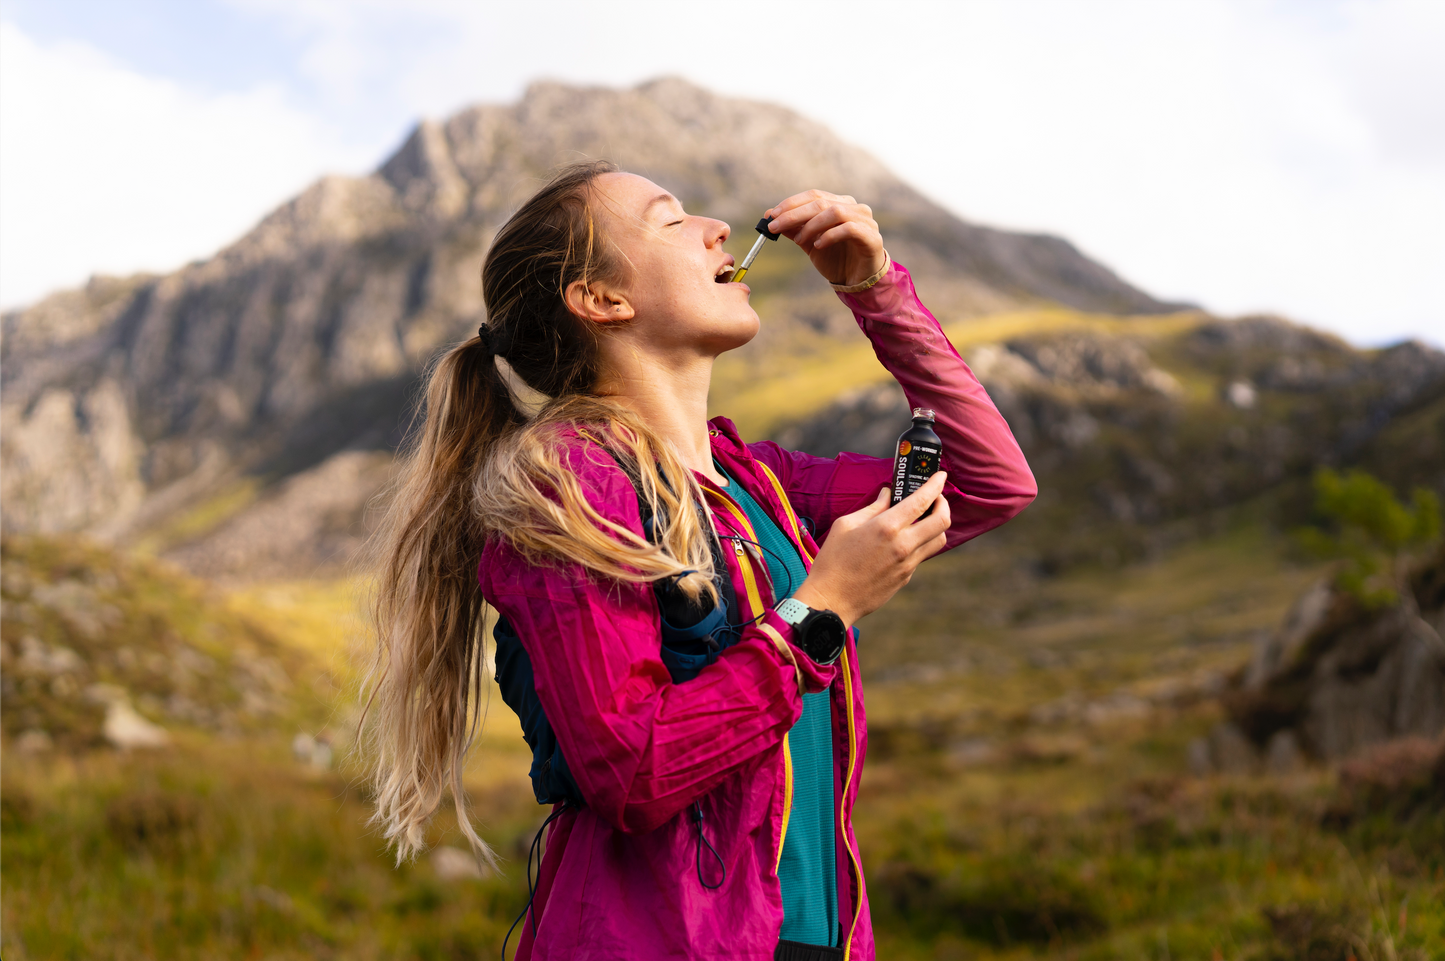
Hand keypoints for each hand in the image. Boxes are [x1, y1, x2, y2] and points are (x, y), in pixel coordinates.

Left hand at [764, 189, 885, 287]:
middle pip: (821, 202)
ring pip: (834, 212)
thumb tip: (769, 215)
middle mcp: (854, 207)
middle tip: (775, 227)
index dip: (791, 204)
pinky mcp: (872, 237)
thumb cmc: (836, 259)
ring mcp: (865, 221)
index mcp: (840, 203)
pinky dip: (830, 235)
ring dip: (811, 225)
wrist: (858, 281)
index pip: (814, 195)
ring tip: (799, 240)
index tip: (771, 216)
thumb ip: (794, 228)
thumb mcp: (809, 243)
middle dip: (794, 214)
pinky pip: (849, 229)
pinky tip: (818, 246)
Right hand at [790, 472, 950, 628]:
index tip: (940, 475)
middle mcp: (903, 545)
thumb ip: (872, 508)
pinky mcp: (905, 577)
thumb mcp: (846, 525)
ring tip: (922, 519)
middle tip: (936, 498)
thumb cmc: (833, 560)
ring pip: (938, 540)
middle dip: (944, 504)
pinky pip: (921, 555)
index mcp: (887, 527)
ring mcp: (907, 564)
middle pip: (942, 521)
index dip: (935, 484)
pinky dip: (918, 543)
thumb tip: (887, 495)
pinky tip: (902, 541)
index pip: (922, 500)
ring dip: (935, 526)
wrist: (831, 600)